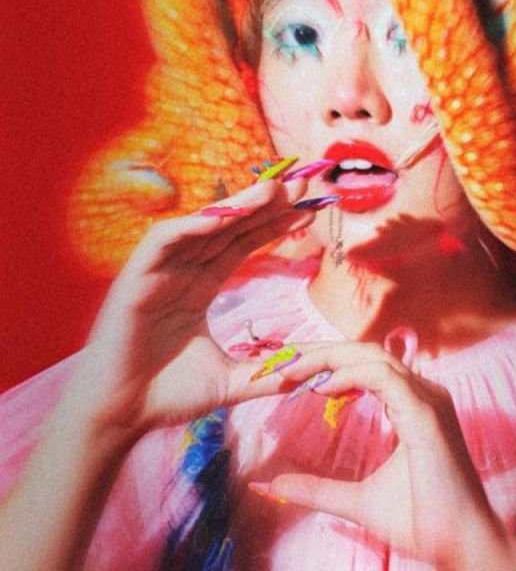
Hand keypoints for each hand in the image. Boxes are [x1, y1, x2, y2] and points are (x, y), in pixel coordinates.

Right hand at [73, 177, 314, 437]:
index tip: (311, 209)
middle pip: (230, 227)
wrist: (118, 416)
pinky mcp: (136, 277)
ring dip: (237, 206)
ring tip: (274, 189)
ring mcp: (160, 270)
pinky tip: (226, 215)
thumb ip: (269, 373)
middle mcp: (183, 271)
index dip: (275, 224)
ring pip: (202, 227)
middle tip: (304, 184)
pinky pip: (166, 240)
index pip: (244, 244)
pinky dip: (193, 225)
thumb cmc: (167, 394)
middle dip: (266, 204)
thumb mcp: (231, 380)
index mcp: (202, 285)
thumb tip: (311, 374)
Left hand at [259, 342, 515, 570]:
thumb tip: (274, 485)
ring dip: (328, 359)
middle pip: (364, 353)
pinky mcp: (426, 413)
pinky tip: (321, 387)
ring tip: (291, 372)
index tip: (286, 373)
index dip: (324, 363)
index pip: (363, 366)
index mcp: (412, 403)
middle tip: (278, 362)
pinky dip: (349, 375)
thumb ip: (318, 489)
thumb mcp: (357, 500)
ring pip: (372, 356)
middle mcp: (422, 392)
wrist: (463, 545)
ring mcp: (427, 399)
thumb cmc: (421, 520)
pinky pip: (384, 377)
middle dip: (319, 352)